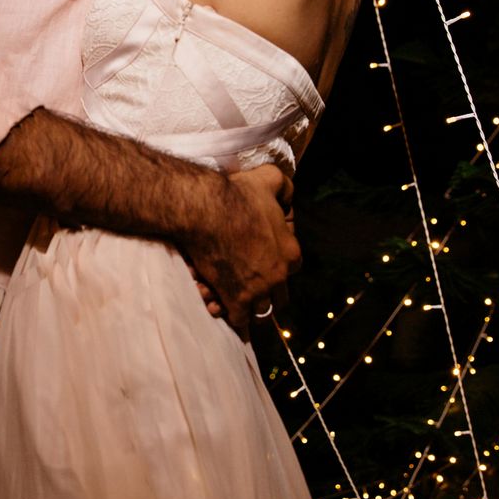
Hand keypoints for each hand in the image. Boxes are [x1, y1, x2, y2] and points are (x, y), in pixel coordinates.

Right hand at [183, 164, 299, 337]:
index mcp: (290, 252)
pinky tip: (221, 303)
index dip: (279, 267)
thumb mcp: (269, 179)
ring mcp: (258, 290)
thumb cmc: (237, 194)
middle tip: (251, 287)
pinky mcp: (236, 299)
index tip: (265, 264)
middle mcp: (278, 276)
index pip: (292, 270)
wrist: (206, 211)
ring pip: (261, 311)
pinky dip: (231, 313)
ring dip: (250, 307)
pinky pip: (239, 318)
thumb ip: (284, 186)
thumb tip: (288, 194)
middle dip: (268, 294)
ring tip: (234, 298)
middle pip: (279, 298)